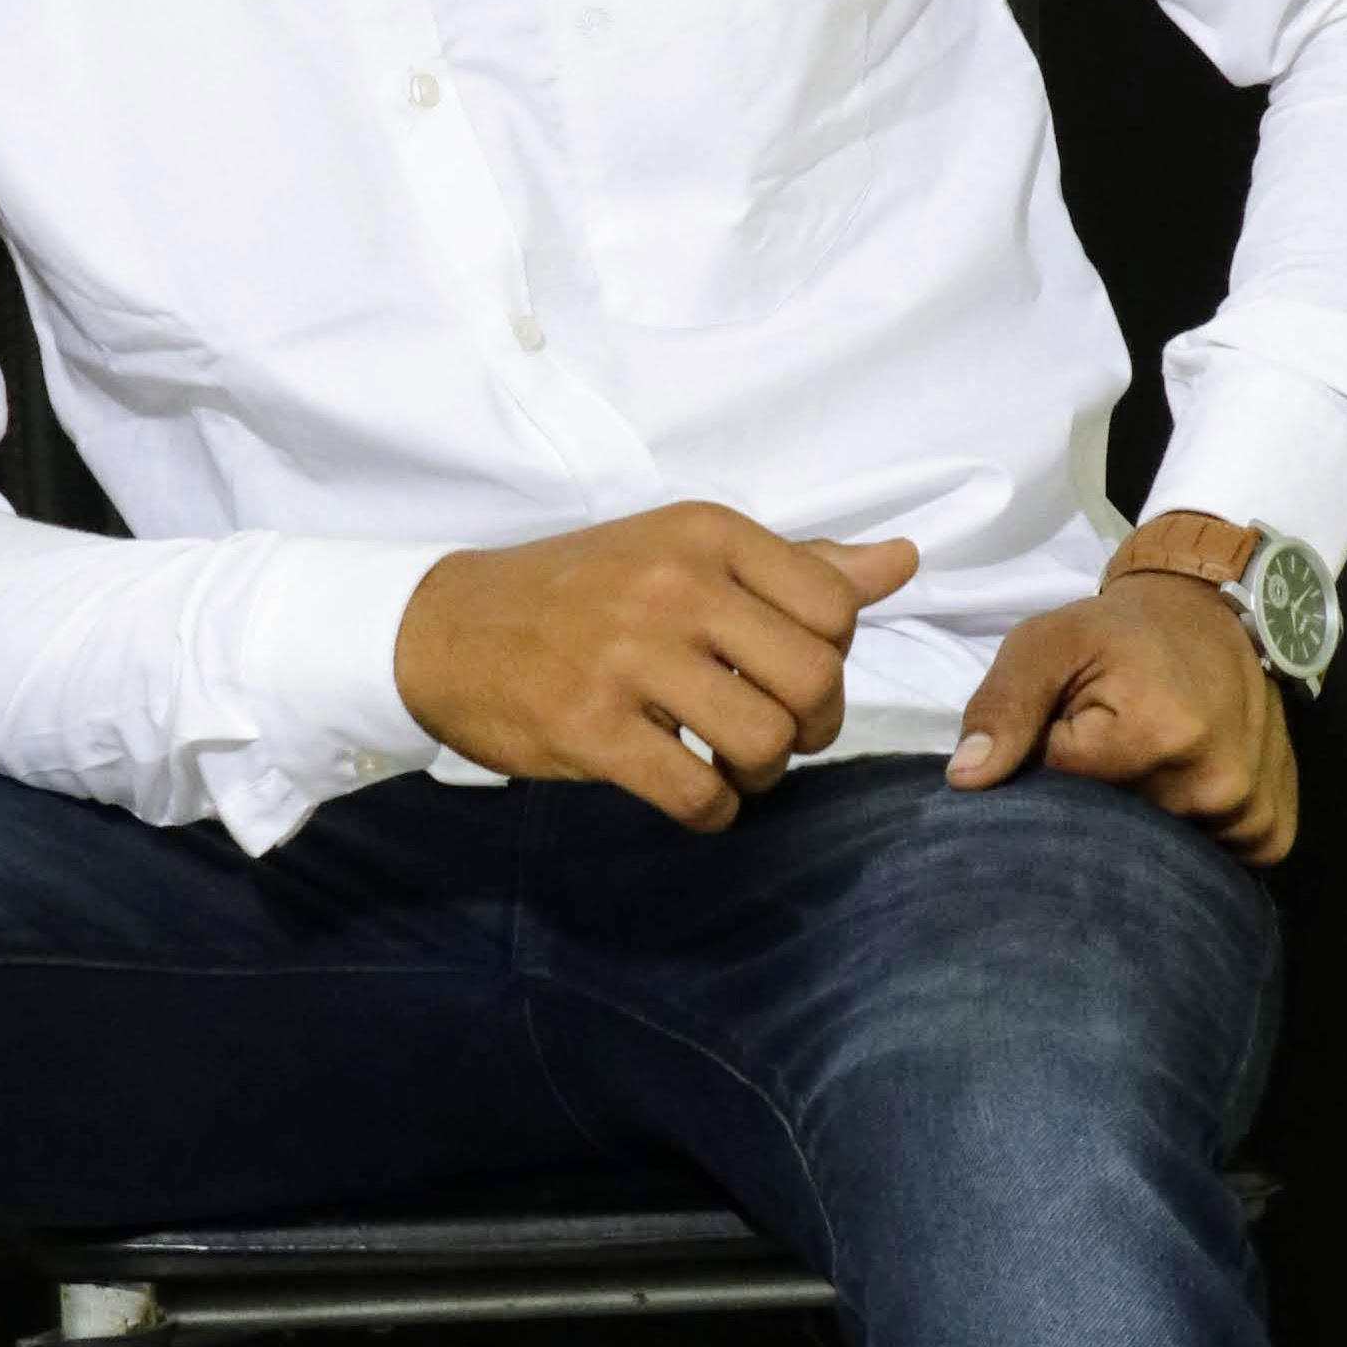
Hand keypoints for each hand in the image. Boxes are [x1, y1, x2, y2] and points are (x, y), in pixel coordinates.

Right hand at [395, 504, 920, 832]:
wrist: (444, 627)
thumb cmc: (578, 589)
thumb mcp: (682, 551)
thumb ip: (796, 564)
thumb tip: (902, 563)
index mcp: (706, 533)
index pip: (837, 607)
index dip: (831, 658)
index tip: (788, 674)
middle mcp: (673, 584)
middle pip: (815, 679)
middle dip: (813, 727)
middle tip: (776, 736)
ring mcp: (629, 657)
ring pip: (766, 742)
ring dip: (764, 776)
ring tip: (732, 767)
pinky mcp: (590, 727)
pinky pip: (698, 794)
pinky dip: (713, 812)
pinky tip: (694, 796)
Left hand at [944, 569, 1297, 864]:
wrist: (1208, 617)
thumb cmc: (1118, 635)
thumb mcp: (1047, 645)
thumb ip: (1003, 707)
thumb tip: (966, 780)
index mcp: (1159, 734)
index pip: (1066, 795)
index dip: (1053, 764)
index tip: (1069, 728)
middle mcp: (1215, 783)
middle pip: (1116, 836)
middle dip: (1095, 805)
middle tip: (1108, 750)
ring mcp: (1248, 812)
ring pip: (1160, 857)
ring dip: (1143, 825)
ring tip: (1148, 766)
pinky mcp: (1271, 829)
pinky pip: (1217, 862)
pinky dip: (1191, 839)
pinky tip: (1182, 792)